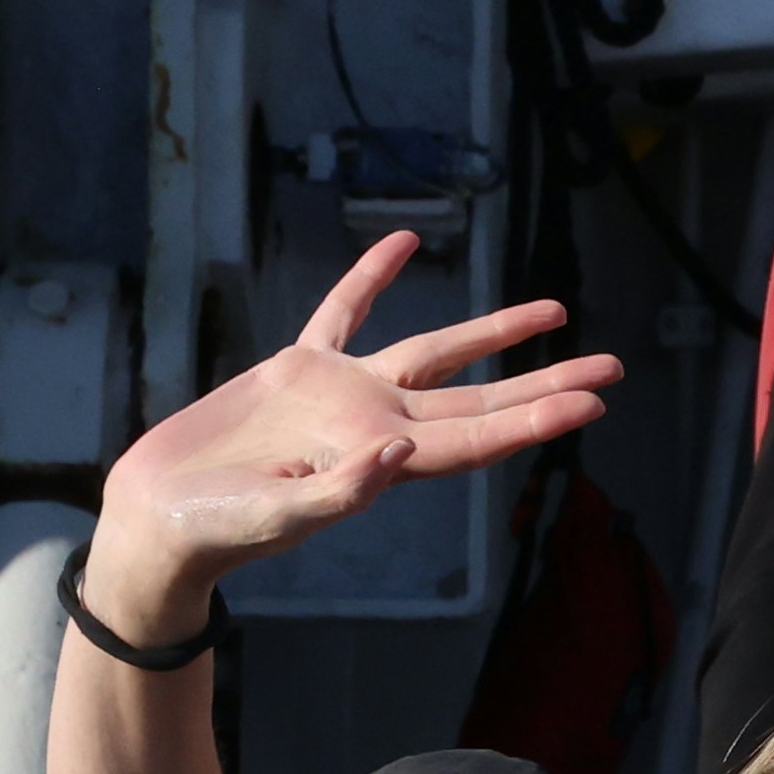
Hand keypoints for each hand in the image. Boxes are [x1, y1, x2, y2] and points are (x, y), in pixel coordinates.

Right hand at [85, 234, 620, 619]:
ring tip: (552, 312)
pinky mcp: (296, 371)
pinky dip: (371, 277)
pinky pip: (344, 312)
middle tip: (613, 368)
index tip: (591, 402)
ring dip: (492, 334)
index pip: (476, 439)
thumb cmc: (218, 530)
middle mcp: (376, 424)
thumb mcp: (279, 514)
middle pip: (480, 399)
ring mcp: (340, 394)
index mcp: (381, 461)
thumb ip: (340, 490)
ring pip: (433, 352)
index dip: (536, 418)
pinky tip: (404, 243)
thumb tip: (399, 450)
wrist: (160, 517)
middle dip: (546, 382)